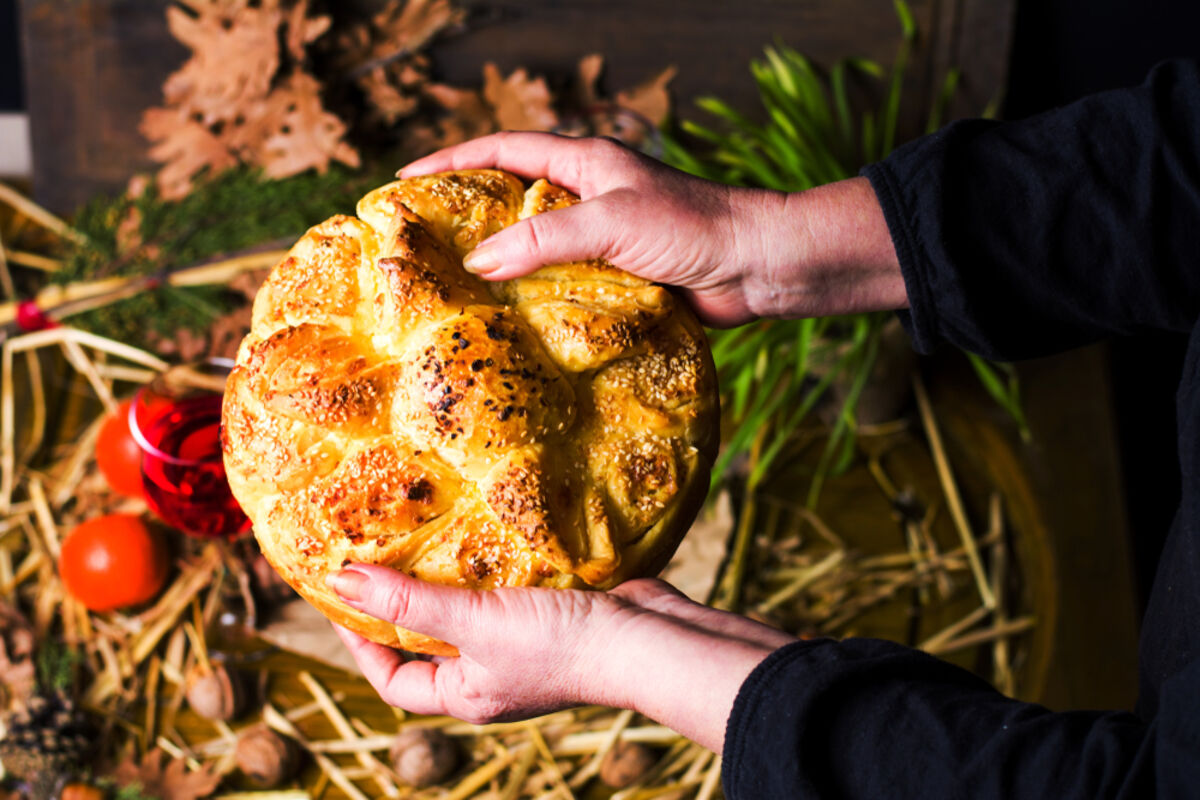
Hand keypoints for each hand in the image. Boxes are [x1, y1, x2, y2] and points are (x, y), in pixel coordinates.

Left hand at [327, 565, 794, 750]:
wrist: (649, 639)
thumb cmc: (559, 645)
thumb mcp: (475, 622)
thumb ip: (409, 600)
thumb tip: (340, 580)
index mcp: (468, 693)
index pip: (395, 679)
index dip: (360, 642)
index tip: (341, 596)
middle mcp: (493, 673)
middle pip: (430, 641)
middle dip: (403, 601)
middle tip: (377, 551)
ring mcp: (525, 642)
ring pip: (471, 610)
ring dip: (447, 575)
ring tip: (421, 531)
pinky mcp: (554, 610)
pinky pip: (507, 587)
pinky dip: (490, 562)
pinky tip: (481, 528)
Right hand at [400, 131, 906, 325]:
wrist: (757, 267)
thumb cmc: (692, 228)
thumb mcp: (611, 220)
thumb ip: (545, 237)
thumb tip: (479, 260)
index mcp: (584, 163)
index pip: (503, 151)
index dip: (452, 159)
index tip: (404, 178)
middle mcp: (588, 198)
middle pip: (513, 200)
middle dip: (467, 217)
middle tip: (421, 242)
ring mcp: (602, 241)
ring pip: (536, 250)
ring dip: (501, 267)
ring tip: (452, 292)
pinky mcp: (617, 280)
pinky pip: (563, 288)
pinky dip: (535, 302)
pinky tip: (509, 326)